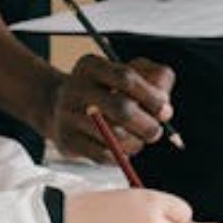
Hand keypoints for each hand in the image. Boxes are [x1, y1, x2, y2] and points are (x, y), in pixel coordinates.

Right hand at [45, 55, 174, 161]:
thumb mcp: (128, 73)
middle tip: (155, 132)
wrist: (57, 107)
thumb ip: (155, 80)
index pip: (126, 78)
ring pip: (115, 136)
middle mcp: (76, 87)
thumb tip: (164, 108)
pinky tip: (122, 150)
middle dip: (147, 125)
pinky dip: (120, 156)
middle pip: (122, 109)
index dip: (151, 96)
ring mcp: (68, 115)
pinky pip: (102, 155)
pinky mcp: (67, 140)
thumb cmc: (104, 90)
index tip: (165, 110)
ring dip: (136, 143)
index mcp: (92, 66)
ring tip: (137, 140)